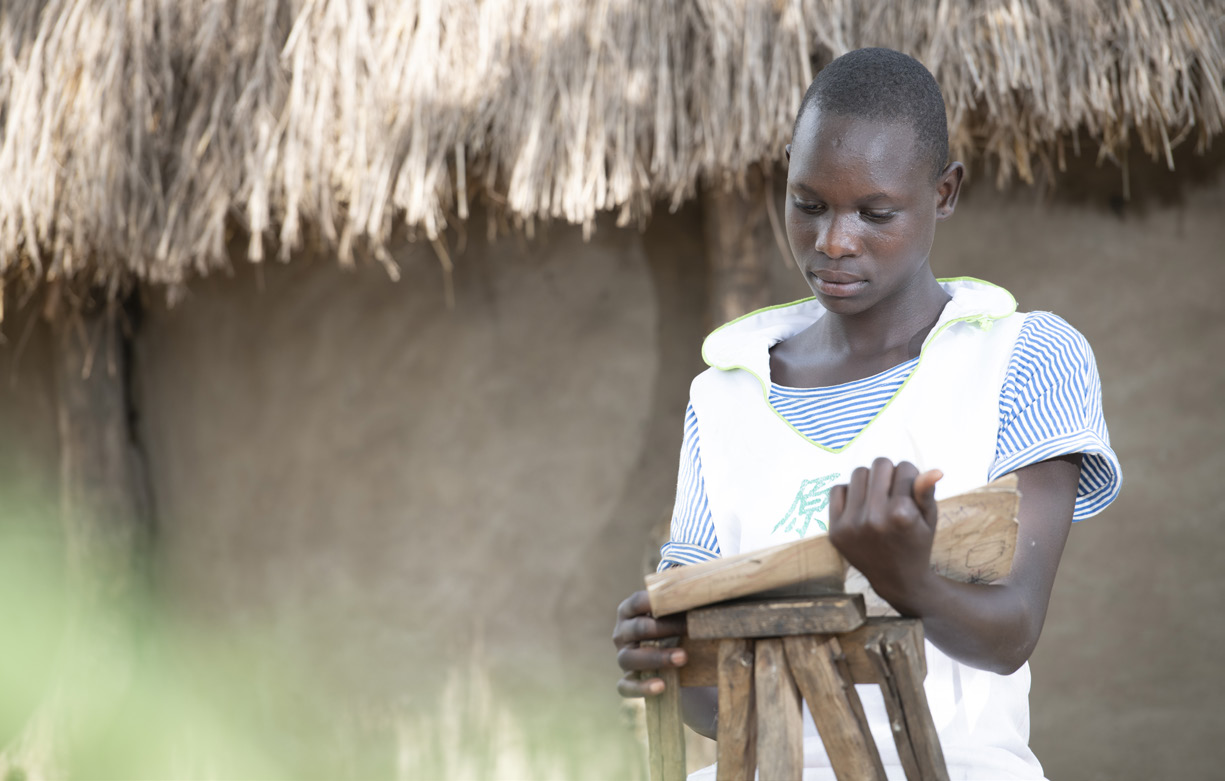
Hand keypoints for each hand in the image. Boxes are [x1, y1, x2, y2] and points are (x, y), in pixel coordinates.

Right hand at [612, 590, 687, 696]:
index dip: (656, 601)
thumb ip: (686, 604)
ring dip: (657, 657)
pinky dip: (641, 687)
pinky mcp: (626, 680)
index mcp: (630, 611)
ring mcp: (623, 657)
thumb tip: (716, 593)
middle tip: (689, 629)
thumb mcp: (678, 615)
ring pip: (630, 658)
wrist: (675, 662)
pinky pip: (626, 686)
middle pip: (638, 628)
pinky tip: (661, 686)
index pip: (638, 602)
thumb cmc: (677, 629)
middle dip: (664, 629)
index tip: (681, 601)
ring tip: (683, 658)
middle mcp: (622, 633)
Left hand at [827, 458, 942, 611]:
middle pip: (880, 464)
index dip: (911, 475)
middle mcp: (874, 518)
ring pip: (858, 473)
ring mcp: (851, 525)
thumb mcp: (929, 519)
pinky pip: (837, 489)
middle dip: (890, 473)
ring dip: (870, 480)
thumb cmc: (917, 543)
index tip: (912, 490)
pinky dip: (850, 492)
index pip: (904, 467)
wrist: (896, 579)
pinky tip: (861, 507)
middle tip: (894, 491)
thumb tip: (935, 471)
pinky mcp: (835, 530)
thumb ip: (927, 493)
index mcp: (901, 514)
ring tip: (878, 498)